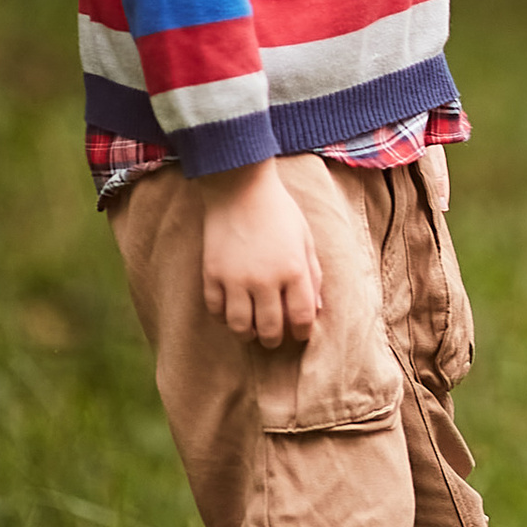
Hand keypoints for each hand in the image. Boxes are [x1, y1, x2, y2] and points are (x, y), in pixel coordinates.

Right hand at [199, 161, 322, 346]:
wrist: (238, 187)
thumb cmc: (278, 210)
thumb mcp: (305, 238)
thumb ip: (312, 275)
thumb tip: (316, 309)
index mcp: (293, 270)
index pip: (302, 317)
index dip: (303, 332)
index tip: (300, 334)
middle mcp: (264, 279)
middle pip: (270, 328)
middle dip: (274, 340)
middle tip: (273, 338)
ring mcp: (235, 278)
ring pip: (240, 326)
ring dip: (248, 334)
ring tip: (251, 331)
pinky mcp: (211, 274)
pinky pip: (215, 310)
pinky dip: (223, 317)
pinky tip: (231, 312)